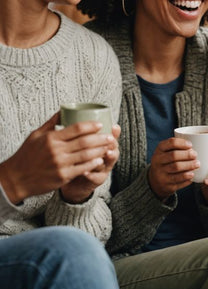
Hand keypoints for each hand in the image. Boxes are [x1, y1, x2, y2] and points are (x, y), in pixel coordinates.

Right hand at [0, 113, 116, 203]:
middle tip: (110, 136)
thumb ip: (51, 123)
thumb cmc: (26, 155)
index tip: (101, 124)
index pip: (76, 128)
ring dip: (100, 150)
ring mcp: (60, 164)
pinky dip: (93, 163)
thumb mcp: (36, 135)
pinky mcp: (63, 176)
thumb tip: (63, 110)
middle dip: (101, 138)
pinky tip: (100, 159)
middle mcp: (57, 150)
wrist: (16, 178)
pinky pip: (83, 168)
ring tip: (109, 146)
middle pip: (85, 141)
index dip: (91, 125)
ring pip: (87, 154)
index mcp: (51, 138)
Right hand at [148, 137, 198, 199]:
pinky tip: (192, 174)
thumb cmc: (166, 162)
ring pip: (176, 168)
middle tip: (195, 155)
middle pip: (173, 155)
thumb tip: (193, 148)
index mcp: (159, 150)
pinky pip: (178, 181)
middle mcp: (157, 161)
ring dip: (189, 165)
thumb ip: (178, 148)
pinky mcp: (166, 185)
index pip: (170, 143)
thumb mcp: (167, 152)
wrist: (156, 180)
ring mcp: (160, 174)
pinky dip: (187, 177)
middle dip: (187, 155)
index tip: (191, 145)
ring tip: (197, 164)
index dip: (182, 143)